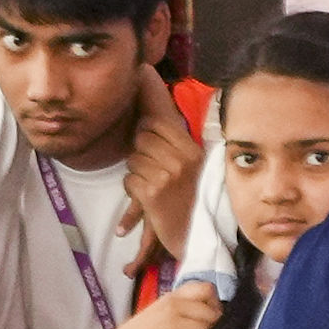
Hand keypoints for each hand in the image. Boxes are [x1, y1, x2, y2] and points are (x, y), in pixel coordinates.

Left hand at [123, 66, 203, 252]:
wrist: (199, 239)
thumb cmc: (194, 200)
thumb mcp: (195, 166)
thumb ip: (178, 138)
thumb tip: (151, 89)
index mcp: (194, 149)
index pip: (159, 120)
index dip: (148, 126)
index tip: (150, 134)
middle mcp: (183, 159)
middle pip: (142, 138)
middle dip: (141, 151)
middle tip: (153, 167)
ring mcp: (168, 176)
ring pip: (133, 159)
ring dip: (137, 172)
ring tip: (154, 184)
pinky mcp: (153, 194)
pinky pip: (129, 180)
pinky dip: (133, 189)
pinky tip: (149, 198)